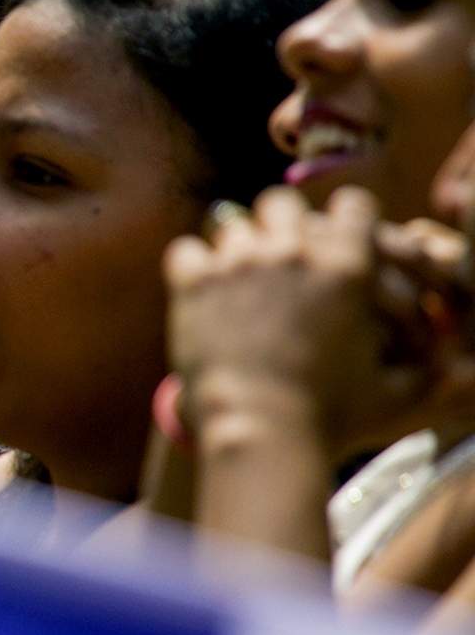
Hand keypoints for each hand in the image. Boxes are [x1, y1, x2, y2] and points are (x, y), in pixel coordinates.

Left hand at [169, 186, 474, 455]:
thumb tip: (457, 371)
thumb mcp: (393, 392)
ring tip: (239, 274)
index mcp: (348, 267)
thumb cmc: (333, 416)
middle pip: (283, 203)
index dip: (346, 217)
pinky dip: (193, 267)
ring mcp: (239, 264)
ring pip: (234, 225)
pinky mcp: (193, 284)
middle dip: (283, 222)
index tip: (336, 234)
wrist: (261, 431)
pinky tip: (199, 289)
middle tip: (281, 252)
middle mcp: (294, 253)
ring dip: (239, 246)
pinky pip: (187, 250)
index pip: (352, 205)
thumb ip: (425, 371)